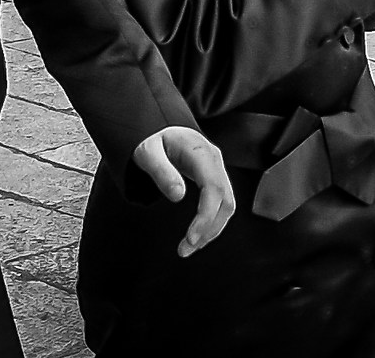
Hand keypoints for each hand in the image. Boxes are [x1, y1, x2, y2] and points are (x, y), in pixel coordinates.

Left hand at [131, 126, 235, 257]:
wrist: (160, 125)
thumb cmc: (152, 138)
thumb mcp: (147, 152)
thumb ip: (161, 172)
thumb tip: (177, 196)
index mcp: (201, 153)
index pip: (214, 189)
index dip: (206, 216)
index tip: (190, 238)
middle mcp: (215, 161)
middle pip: (226, 201)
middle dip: (209, 229)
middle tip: (185, 249)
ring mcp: (217, 169)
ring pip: (227, 205)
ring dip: (211, 230)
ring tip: (188, 248)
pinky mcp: (214, 178)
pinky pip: (221, 203)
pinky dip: (212, 223)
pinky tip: (197, 235)